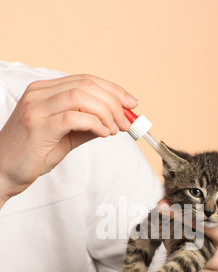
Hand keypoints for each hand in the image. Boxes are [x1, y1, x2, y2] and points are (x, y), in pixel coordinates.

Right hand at [0, 74, 136, 206]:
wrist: (3, 171)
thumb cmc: (32, 154)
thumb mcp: (65, 137)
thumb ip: (87, 126)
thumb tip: (114, 122)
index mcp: (45, 91)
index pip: (85, 80)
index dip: (112, 89)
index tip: (131, 103)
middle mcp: (39, 93)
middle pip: (86, 84)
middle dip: (114, 102)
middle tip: (127, 121)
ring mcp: (37, 108)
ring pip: (82, 97)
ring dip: (106, 113)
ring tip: (114, 129)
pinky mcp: (38, 126)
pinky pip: (74, 117)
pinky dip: (95, 123)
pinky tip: (103, 133)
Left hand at [158, 200, 217, 271]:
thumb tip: (199, 200)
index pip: (204, 226)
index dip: (182, 216)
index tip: (165, 208)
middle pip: (190, 249)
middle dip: (173, 237)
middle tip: (163, 228)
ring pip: (187, 269)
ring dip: (175, 257)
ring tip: (172, 246)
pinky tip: (181, 265)